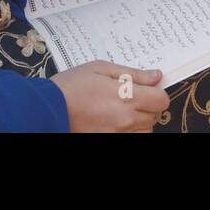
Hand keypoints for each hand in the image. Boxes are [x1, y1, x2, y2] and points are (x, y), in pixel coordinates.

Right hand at [50, 61, 169, 131]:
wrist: (47, 109)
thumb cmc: (72, 85)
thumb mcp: (102, 68)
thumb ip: (133, 74)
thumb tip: (156, 76)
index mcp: (127, 96)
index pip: (161, 100)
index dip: (156, 93)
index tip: (146, 89)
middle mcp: (126, 119)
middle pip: (154, 116)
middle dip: (147, 105)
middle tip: (129, 97)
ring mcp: (117, 134)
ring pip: (144, 130)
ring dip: (139, 121)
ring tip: (121, 110)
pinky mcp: (108, 141)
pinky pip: (130, 138)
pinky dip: (128, 131)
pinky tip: (114, 122)